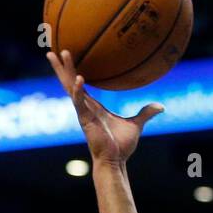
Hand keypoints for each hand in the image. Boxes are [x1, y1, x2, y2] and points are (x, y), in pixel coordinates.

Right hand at [47, 50, 162, 165]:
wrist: (116, 161)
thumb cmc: (121, 146)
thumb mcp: (136, 125)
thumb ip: (145, 113)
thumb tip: (161, 106)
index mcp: (93, 106)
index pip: (79, 84)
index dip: (72, 72)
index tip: (66, 57)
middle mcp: (85, 107)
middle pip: (69, 82)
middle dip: (61, 67)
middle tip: (51, 51)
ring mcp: (83, 113)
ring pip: (70, 88)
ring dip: (64, 72)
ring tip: (56, 55)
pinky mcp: (85, 120)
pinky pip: (79, 103)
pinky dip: (78, 91)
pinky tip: (79, 79)